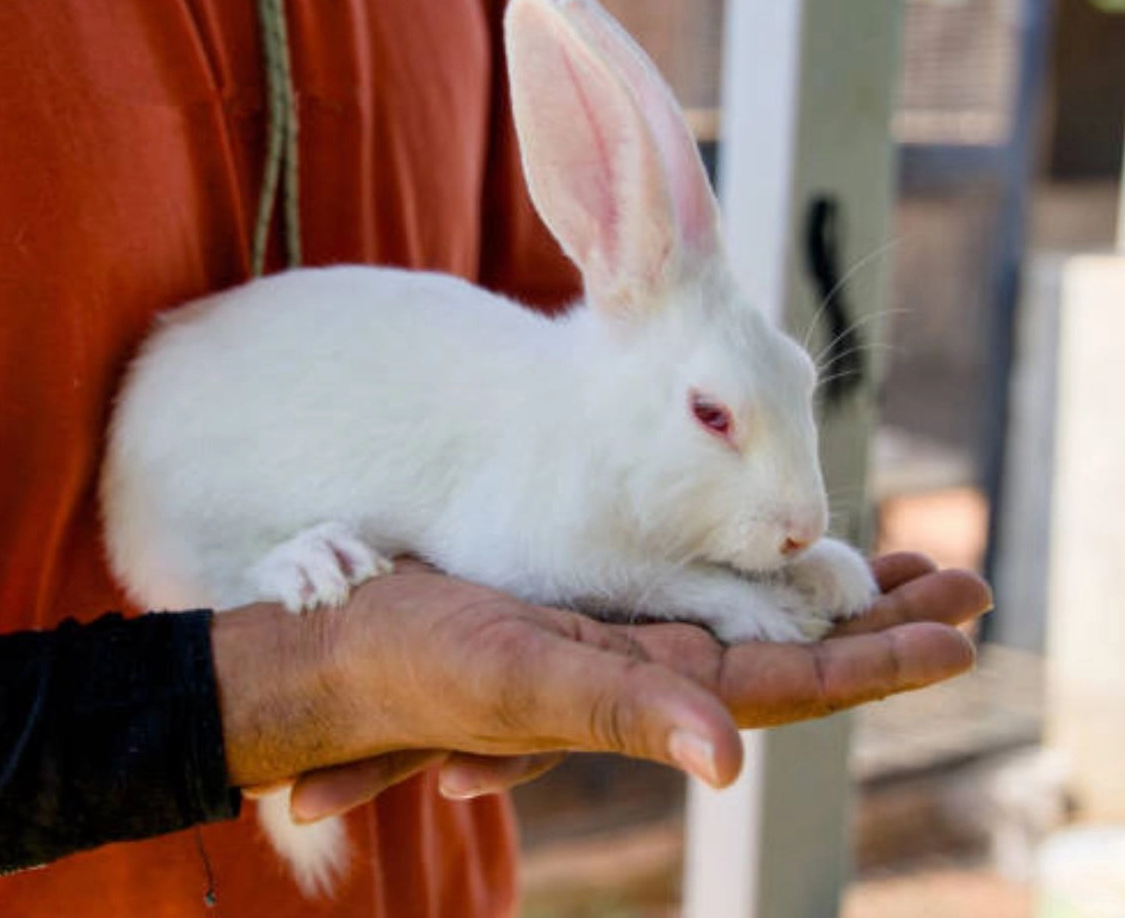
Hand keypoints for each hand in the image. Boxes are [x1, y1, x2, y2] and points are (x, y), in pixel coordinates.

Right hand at [212, 553, 988, 821]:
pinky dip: (762, 568)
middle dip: (883, 624)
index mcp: (646, 701)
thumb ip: (624, 713)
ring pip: (760, 620)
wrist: (341, 646)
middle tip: (966, 579)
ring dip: (838, 596)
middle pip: (795, 655)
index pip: (789, 690)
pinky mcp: (601, 606)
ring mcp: (629, 641)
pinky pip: (706, 589)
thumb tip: (733, 759)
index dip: (876, 665)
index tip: (958, 633)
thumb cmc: (416, 665)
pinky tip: (788, 547)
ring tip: (911, 561)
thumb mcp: (519, 682)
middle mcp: (653, 677)